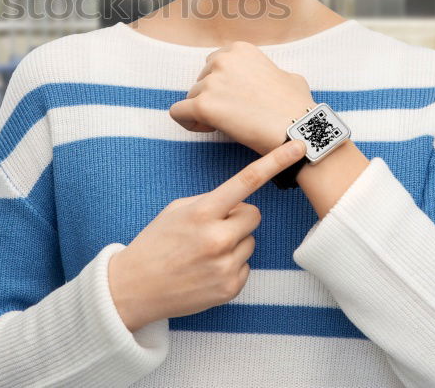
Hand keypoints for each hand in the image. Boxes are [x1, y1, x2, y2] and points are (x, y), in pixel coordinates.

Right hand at [107, 139, 307, 331]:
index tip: (299, 145)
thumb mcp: (177, 210)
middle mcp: (218, 237)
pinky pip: (246, 265)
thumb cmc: (156, 242)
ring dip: (234, 242)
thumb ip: (211, 202)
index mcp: (203, 211)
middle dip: (238, 217)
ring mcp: (225, 265)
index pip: (247, 181)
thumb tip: (240, 205)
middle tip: (212, 227)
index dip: (276, 161)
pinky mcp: (230, 288)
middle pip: (253, 214)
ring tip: (204, 252)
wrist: (135, 287)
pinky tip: (207, 269)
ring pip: (250, 240)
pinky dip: (231, 265)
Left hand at [168, 40, 316, 154]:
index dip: (222, 84)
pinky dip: (188, 122)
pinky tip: (207, 129)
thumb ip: (267, 71)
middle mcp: (223, 60)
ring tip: (227, 125)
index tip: (235, 100)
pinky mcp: (203, 106)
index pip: (214, 64)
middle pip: (201, 81)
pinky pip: (178, 113)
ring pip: (191, 98)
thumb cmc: (296, 106)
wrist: (298, 130)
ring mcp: (211, 82)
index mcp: (240, 50)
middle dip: (213, 98)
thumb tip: (268, 77)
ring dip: (204, 112)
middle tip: (233, 115)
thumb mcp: (287, 75)